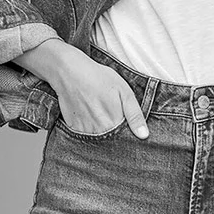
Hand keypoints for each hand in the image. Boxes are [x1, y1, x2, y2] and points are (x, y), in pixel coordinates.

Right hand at [20, 41, 148, 137]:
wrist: (70, 71)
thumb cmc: (99, 78)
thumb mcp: (124, 91)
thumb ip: (135, 115)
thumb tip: (144, 135)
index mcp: (114, 123)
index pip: (125, 140)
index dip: (128, 133)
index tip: (125, 122)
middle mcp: (99, 132)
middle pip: (111, 142)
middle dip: (115, 133)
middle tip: (109, 111)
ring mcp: (84, 131)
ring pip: (98, 139)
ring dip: (101, 131)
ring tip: (99, 110)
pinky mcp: (73, 128)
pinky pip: (85, 135)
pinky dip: (89, 128)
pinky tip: (89, 112)